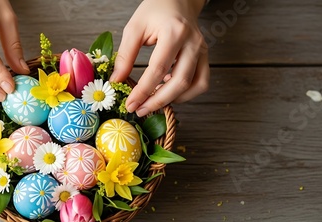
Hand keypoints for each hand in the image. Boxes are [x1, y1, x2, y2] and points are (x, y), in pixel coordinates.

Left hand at [110, 0, 209, 116]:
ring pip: (194, 86)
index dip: (143, 91)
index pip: (158, 69)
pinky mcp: (205, 57)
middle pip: (180, 82)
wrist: (177, 0)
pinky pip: (201, 82)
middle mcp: (193, 43)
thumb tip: (116, 81)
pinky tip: (168, 90)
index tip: (130, 104)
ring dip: (174, 99)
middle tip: (140, 110)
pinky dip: (186, 92)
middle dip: (158, 101)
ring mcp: (203, 51)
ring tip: (153, 101)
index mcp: (174, 32)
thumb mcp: (134, 28)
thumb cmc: (155, 11)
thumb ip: (125, 56)